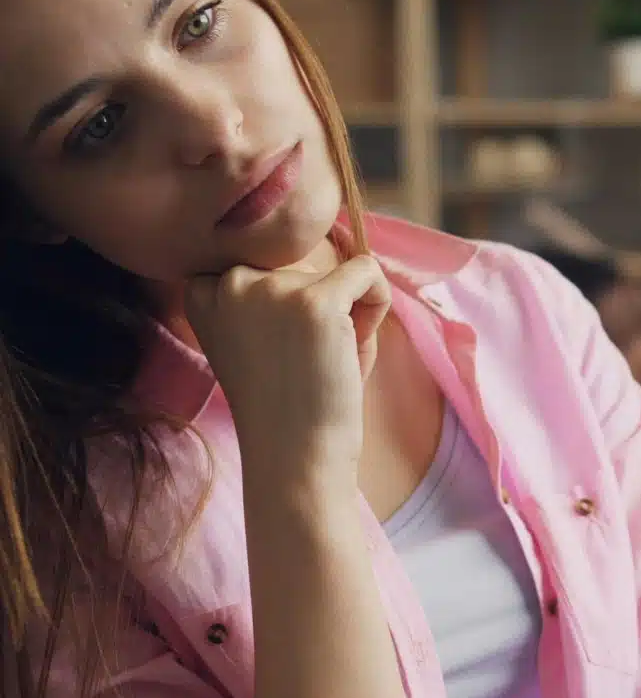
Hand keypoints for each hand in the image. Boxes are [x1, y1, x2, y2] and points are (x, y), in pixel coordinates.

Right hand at [184, 255, 391, 480]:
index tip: (275, 348)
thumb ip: (288, 290)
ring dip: (349, 314)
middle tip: (305, 362)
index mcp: (205, 293)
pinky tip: (354, 345)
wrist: (296, 454)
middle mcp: (231, 283)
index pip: (265, 264)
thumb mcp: (269, 334)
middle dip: (320, 309)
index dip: (286, 303)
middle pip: (306, 269)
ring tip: (325, 362)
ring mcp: (271, 290)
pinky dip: (378, 303)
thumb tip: (349, 243)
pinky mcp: (315, 302)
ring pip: (339, 272)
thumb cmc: (292, 401)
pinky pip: (368, 272)